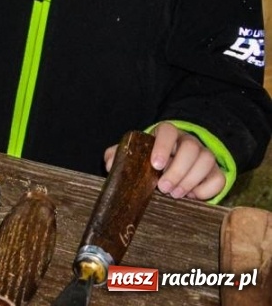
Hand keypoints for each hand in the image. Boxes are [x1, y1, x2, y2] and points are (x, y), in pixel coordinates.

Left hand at [103, 122, 224, 200]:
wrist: (177, 163)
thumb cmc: (152, 159)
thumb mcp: (137, 154)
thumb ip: (121, 155)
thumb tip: (109, 163)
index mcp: (167, 134)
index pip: (167, 130)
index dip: (163, 146)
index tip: (155, 165)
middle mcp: (188, 142)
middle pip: (190, 148)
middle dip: (178, 170)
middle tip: (164, 188)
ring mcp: (204, 156)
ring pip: (206, 161)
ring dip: (190, 180)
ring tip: (176, 194)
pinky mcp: (215, 172)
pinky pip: (218, 178)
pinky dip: (206, 189)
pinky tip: (193, 196)